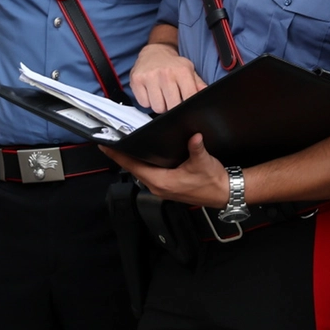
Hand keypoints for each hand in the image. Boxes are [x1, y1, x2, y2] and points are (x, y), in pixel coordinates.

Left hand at [101, 134, 230, 206]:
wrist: (224, 192)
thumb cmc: (212, 181)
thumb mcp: (203, 162)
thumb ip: (196, 148)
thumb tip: (193, 136)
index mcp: (162, 182)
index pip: (134, 166)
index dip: (118, 156)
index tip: (105, 146)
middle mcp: (158, 187)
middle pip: (134, 169)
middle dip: (122, 156)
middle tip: (111, 142)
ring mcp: (162, 188)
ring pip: (141, 172)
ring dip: (132, 160)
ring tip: (123, 146)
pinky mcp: (168, 187)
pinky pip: (149, 174)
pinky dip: (143, 164)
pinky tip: (143, 155)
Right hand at [130, 44, 206, 112]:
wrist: (154, 52)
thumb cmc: (173, 64)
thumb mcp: (189, 71)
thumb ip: (199, 84)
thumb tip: (206, 94)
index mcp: (182, 71)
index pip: (189, 97)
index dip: (187, 106)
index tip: (186, 105)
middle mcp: (165, 73)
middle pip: (172, 107)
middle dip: (173, 106)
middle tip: (172, 98)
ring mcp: (149, 77)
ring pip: (157, 107)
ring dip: (160, 105)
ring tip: (161, 95)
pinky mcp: (136, 80)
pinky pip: (144, 104)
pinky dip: (148, 102)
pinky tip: (151, 92)